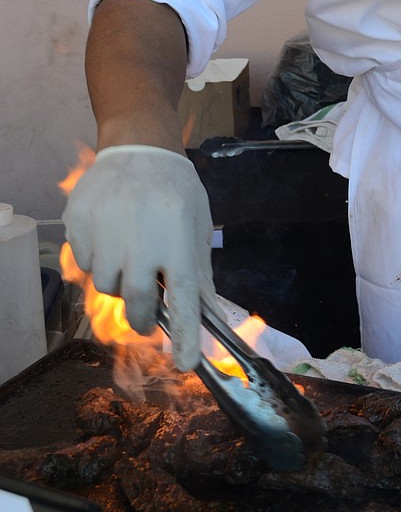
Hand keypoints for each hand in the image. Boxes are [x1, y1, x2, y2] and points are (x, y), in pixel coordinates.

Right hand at [63, 145, 218, 368]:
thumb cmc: (175, 189)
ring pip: (107, 286)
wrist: (138, 148)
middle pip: (137, 302)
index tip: (185, 364)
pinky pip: (84, 263)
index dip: (184, 335)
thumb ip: (201, 274)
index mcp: (178, 240)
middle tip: (147, 312)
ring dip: (119, 280)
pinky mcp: (79, 225)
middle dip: (142, 316)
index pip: (184, 299)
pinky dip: (98, 259)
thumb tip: (210, 318)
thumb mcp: (197, 226)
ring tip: (131, 251)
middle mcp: (141, 240)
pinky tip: (111, 234)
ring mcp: (106, 233)